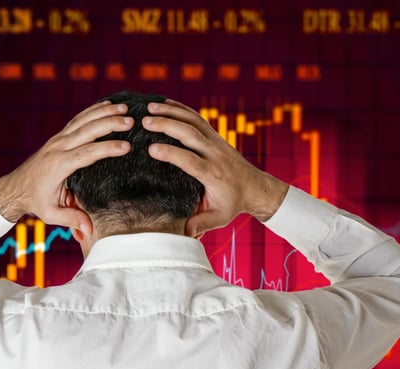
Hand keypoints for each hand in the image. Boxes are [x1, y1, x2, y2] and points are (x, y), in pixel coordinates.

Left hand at [0, 101, 133, 232]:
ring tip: (124, 108)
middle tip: (130, 121)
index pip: (87, 154)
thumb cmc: (36, 202)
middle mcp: (58, 148)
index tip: (126, 146)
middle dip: (109, 124)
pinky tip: (107, 105)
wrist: (16, 188)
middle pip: (87, 131)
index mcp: (59, 165)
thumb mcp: (51, 214)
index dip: (107, 149)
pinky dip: (92, 111)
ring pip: (83, 121)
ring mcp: (57, 140)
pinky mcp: (59, 137)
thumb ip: (71, 220)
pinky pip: (77, 120)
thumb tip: (89, 232)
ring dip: (104, 112)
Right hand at [143, 99, 288, 236]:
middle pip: (190, 134)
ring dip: (171, 112)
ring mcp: (216, 142)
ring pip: (193, 121)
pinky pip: (197, 119)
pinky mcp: (215, 136)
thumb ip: (202, 224)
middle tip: (145, 121)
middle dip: (167, 125)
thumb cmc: (233, 204)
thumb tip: (186, 233)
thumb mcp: (219, 218)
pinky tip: (165, 103)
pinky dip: (181, 109)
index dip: (171, 153)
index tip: (151, 148)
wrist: (255, 188)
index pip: (190, 160)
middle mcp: (214, 154)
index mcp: (212, 174)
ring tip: (149, 107)